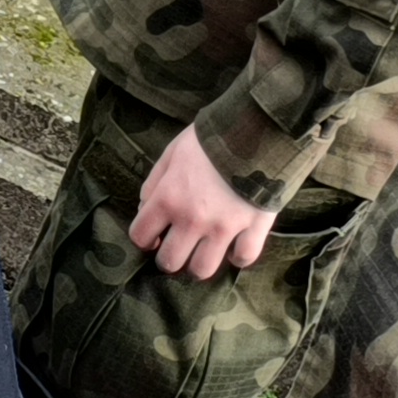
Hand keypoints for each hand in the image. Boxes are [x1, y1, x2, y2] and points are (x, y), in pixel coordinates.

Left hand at [129, 126, 275, 280]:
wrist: (257, 128)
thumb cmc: (210, 138)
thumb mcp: (172, 152)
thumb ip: (154, 182)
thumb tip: (146, 208)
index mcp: (168, 198)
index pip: (140, 236)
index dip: (144, 239)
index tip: (154, 236)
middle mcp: (193, 219)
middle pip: (169, 263)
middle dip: (169, 257)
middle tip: (178, 246)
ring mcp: (225, 228)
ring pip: (203, 270)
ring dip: (199, 263)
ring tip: (204, 250)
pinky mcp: (255, 229)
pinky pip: (243, 258)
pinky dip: (238, 256)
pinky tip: (235, 245)